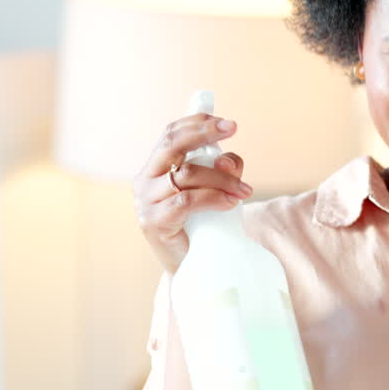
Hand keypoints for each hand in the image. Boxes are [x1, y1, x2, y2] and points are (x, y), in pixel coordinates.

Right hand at [132, 114, 253, 271]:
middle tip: (233, 129)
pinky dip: (214, 198)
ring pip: (187, 174)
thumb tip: (227, 159)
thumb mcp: (215, 189)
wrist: (190, 267)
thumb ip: (224, 170)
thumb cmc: (202, 225)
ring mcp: (146, 201)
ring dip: (222, 179)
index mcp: (155, 167)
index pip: (171, 134)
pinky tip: (231, 203)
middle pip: (171, 143)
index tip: (228, 123)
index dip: (198, 123)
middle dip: (204, 133)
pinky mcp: (154, 221)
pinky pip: (187, 200)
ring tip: (244, 191)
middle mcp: (145, 180)